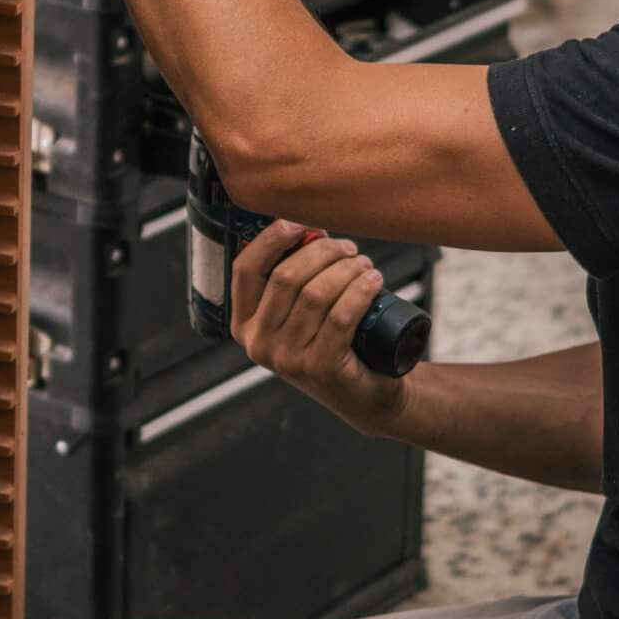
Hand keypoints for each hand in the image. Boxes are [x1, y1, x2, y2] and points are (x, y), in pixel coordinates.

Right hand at [230, 220, 407, 434]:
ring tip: (364, 266)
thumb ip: (292, 279)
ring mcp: (287, 360)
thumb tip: (309, 229)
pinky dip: (359, 292)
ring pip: (316, 294)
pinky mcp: (320, 368)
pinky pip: (340, 316)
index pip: (245, 270)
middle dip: (322, 252)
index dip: (270, 239)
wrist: (365, 395)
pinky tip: (374, 282)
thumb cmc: (333, 343)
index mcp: (244, 325)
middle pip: (286, 276)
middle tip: (349, 249)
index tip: (299, 222)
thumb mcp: (299, 315)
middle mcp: (258, 344)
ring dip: (346, 270)